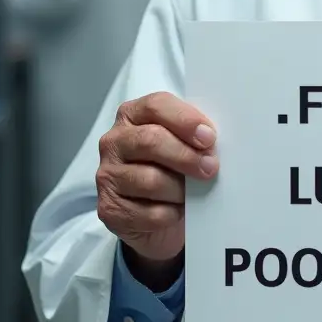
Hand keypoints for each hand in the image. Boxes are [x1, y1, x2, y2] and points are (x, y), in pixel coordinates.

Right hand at [96, 92, 218, 289]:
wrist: (155, 216)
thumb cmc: (173, 169)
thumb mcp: (183, 143)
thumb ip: (193, 134)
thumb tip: (214, 139)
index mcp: (133, 115)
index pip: (156, 105)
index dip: (185, 120)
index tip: (209, 137)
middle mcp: (114, 142)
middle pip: (151, 141)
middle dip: (187, 156)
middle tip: (210, 167)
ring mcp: (107, 176)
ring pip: (151, 180)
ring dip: (181, 189)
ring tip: (193, 193)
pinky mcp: (109, 209)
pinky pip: (149, 212)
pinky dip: (171, 213)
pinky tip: (177, 211)